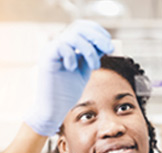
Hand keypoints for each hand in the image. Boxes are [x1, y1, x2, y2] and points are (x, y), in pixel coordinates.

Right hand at [25, 20, 113, 136]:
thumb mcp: (84, 70)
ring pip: (73, 36)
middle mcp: (58, 45)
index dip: (98, 32)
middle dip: (97, 37)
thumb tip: (106, 44)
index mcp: (67, 46)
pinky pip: (61, 46)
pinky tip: (73, 68)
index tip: (110, 45)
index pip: (82, 28)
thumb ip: (92, 57)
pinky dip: (71, 56)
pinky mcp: (46, 59)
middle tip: (109, 49)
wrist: (55, 109)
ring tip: (94, 66)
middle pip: (79, 28)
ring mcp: (51, 50)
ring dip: (89, 50)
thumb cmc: (67, 93)